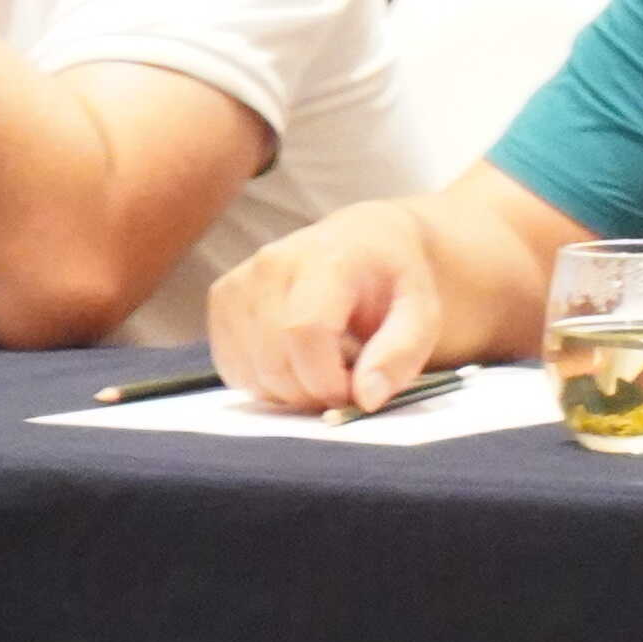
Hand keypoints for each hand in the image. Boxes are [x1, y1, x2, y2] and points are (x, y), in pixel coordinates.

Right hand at [207, 202, 458, 416]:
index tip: (354, 390)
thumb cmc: (393, 281)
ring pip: (250, 371)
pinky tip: (296, 359)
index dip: (327, 379)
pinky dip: (265, 381)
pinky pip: (233, 369)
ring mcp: (240, 280)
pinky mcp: (221, 300)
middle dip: (312, 391)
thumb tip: (366, 398)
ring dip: (290, 388)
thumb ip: (401, 353)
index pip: (305, 332)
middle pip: (274, 360)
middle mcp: (272, 262)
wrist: (364, 243)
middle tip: (346, 382)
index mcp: (326, 257)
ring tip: (326, 362)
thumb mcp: (421, 312)